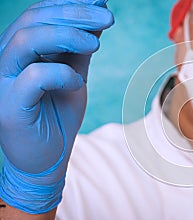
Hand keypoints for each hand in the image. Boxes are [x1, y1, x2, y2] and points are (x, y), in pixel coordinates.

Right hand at [0, 0, 113, 213]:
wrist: (49, 158)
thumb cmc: (59, 114)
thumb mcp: (75, 74)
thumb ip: (80, 48)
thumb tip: (98, 16)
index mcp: (19, 50)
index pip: (38, 14)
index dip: (69, 3)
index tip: (100, 2)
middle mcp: (5, 60)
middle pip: (32, 20)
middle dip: (74, 14)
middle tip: (107, 17)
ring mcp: (2, 81)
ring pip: (27, 40)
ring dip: (67, 35)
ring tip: (96, 43)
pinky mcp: (8, 105)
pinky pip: (33, 76)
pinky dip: (61, 74)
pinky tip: (78, 82)